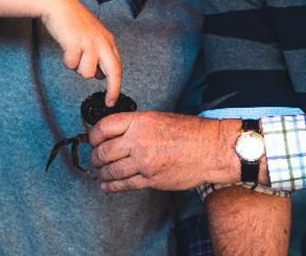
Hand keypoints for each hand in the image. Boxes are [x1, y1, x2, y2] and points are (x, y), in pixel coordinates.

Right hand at [37, 0, 123, 105]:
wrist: (58, 4)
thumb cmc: (73, 22)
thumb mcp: (91, 37)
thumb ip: (98, 55)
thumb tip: (99, 76)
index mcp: (108, 41)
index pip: (118, 67)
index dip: (116, 86)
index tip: (112, 100)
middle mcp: (102, 42)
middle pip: (114, 72)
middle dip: (112, 90)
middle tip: (108, 102)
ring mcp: (90, 43)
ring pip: (87, 73)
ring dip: (77, 68)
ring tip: (72, 54)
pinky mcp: (76, 43)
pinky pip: (72, 64)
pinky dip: (67, 61)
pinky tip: (65, 48)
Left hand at [88, 112, 239, 192]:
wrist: (212, 149)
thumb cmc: (191, 132)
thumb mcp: (159, 118)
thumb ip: (137, 126)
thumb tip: (116, 135)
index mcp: (140, 122)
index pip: (104, 128)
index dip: (94, 136)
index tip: (93, 141)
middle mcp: (138, 141)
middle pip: (103, 152)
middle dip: (96, 157)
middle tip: (96, 159)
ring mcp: (144, 162)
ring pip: (110, 171)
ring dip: (102, 173)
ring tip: (102, 173)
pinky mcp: (150, 180)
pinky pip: (123, 184)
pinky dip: (111, 186)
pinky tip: (107, 186)